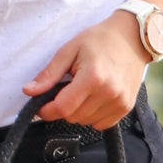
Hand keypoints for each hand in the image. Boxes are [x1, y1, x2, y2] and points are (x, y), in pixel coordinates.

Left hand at [24, 16, 148, 130]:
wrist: (133, 38)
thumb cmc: (99, 40)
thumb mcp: (69, 50)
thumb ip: (49, 74)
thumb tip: (29, 91)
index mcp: (93, 77)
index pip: (63, 108)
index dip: (47, 110)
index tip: (41, 105)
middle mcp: (109, 93)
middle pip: (73, 117)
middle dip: (63, 107)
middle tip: (66, 88)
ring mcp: (120, 102)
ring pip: (86, 122)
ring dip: (78, 111)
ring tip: (82, 90)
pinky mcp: (127, 107)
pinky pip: (101, 124)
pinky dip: (92, 115)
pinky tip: (94, 98)